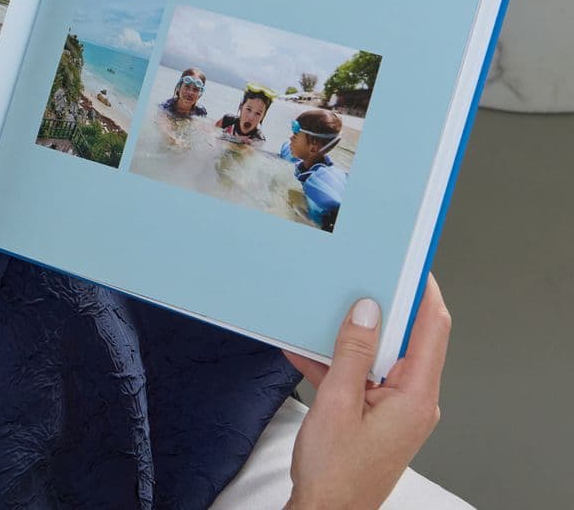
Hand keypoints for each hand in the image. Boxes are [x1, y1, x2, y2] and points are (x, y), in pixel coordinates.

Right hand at [282, 275, 450, 509]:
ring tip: (323, 317)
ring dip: (350, 339)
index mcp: (415, 396)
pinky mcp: (374, 416)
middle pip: (406, 339)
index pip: (432, 329)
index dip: (424, 292)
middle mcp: (412, 401)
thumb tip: (367, 311)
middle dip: (381, 310)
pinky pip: (360, 378)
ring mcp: (394, 409)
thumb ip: (353, 353)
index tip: (411, 264)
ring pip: (378, 357)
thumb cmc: (335, 474)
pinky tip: (305, 353)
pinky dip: (336, 365)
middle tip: (360, 280)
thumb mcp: (338, 402)